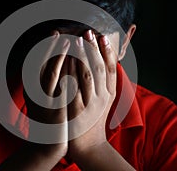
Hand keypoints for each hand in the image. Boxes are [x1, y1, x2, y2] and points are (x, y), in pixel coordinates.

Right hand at [24, 30, 69, 158]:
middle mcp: (35, 92)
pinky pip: (61, 85)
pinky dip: (67, 71)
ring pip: (51, 71)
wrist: (47, 143)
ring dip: (59, 54)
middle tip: (59, 32)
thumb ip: (43, 83)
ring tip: (68, 40)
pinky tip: (74, 61)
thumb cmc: (47, 119)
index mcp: (32, 88)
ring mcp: (45, 100)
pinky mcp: (55, 107)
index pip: (37, 62)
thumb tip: (52, 65)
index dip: (45, 47)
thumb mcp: (40, 99)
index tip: (53, 33)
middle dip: (51, 46)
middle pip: (42, 63)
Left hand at [67, 30, 116, 158]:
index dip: (108, 51)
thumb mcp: (104, 100)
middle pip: (99, 69)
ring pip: (87, 75)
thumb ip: (106, 82)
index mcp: (109, 94)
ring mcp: (88, 104)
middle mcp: (102, 98)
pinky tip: (64, 60)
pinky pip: (72, 87)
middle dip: (93, 49)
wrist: (87, 143)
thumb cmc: (94, 118)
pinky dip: (69, 72)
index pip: (111, 69)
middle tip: (87, 32)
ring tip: (75, 40)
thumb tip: (106, 61)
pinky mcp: (74, 110)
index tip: (102, 36)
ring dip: (81, 56)